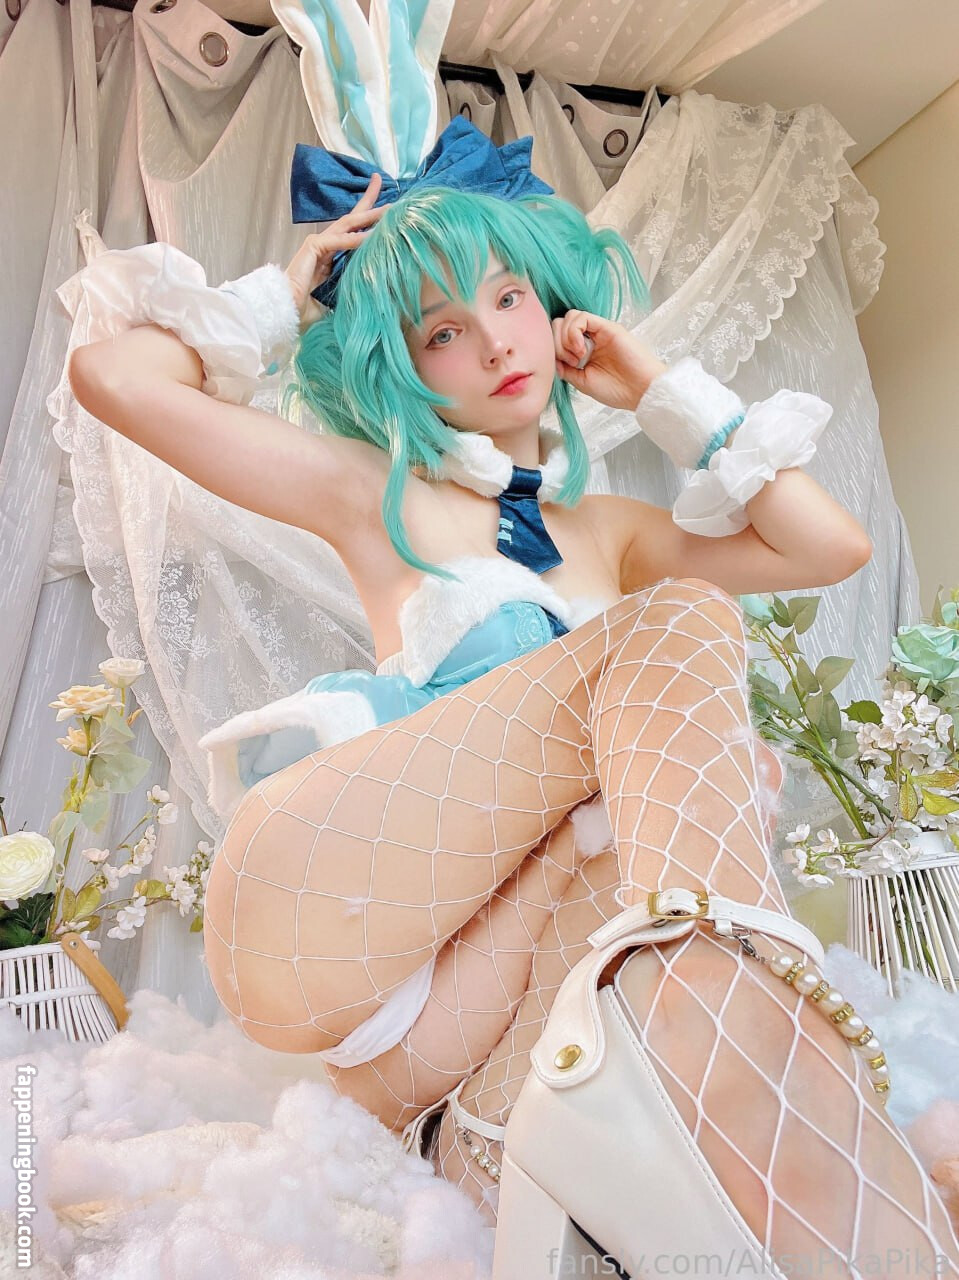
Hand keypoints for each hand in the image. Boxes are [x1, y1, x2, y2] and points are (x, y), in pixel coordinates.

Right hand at [284, 172, 389, 330]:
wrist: (289, 312)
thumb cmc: (311, 307)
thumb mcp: (342, 293)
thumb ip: (356, 282)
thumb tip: (379, 285)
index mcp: (333, 254)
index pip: (354, 230)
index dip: (369, 216)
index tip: (386, 205)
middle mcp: (327, 244)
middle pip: (352, 218)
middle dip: (369, 201)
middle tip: (382, 181)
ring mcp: (318, 243)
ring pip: (348, 224)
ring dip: (369, 216)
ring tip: (389, 210)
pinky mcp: (313, 247)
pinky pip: (339, 241)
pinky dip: (356, 239)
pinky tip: (372, 236)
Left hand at [553, 310, 666, 410]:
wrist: (641, 391)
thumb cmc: (617, 390)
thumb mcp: (582, 382)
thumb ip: (565, 369)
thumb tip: (551, 359)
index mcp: (582, 351)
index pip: (557, 337)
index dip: (553, 349)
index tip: (565, 366)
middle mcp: (589, 338)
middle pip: (560, 324)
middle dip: (557, 343)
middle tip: (571, 362)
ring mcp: (598, 331)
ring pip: (569, 317)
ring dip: (565, 338)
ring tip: (578, 357)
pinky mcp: (607, 327)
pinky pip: (582, 317)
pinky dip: (574, 331)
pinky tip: (581, 349)